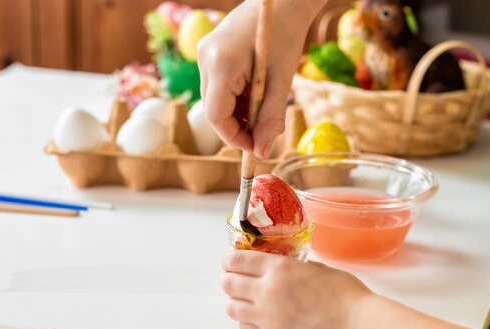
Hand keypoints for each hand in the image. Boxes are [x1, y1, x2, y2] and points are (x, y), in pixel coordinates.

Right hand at [197, 0, 324, 158]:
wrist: (282, 0)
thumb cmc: (285, 35)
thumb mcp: (282, 82)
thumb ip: (271, 118)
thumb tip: (263, 152)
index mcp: (221, 64)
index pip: (216, 116)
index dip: (234, 138)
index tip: (256, 148)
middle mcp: (205, 58)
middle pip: (214, 109)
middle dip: (239, 126)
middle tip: (265, 130)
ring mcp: (204, 54)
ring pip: (216, 100)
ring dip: (239, 113)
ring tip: (265, 107)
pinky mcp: (209, 52)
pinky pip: (218, 87)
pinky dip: (236, 98)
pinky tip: (256, 93)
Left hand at [221, 250, 372, 328]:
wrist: (357, 328)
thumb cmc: (347, 296)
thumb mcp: (320, 269)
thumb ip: (296, 268)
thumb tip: (288, 269)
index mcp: (279, 268)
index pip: (239, 260)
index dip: (230, 260)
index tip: (228, 261)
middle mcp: (266, 291)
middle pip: (228, 284)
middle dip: (228, 279)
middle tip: (233, 279)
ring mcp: (266, 317)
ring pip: (231, 308)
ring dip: (235, 302)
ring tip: (244, 301)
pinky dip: (245, 323)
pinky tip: (255, 320)